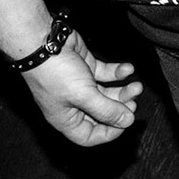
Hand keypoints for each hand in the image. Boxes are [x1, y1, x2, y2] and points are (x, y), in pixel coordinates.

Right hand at [23, 33, 141, 146]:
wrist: (42, 42)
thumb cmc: (55, 73)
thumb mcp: (83, 95)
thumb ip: (106, 110)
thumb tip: (128, 121)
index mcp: (66, 118)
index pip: (89, 136)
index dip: (109, 133)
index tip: (126, 122)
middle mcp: (72, 104)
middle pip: (102, 114)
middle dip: (120, 108)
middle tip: (134, 101)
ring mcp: (79, 86)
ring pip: (107, 94)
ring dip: (123, 90)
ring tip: (137, 85)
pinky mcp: (85, 68)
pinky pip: (105, 75)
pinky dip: (117, 73)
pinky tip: (127, 68)